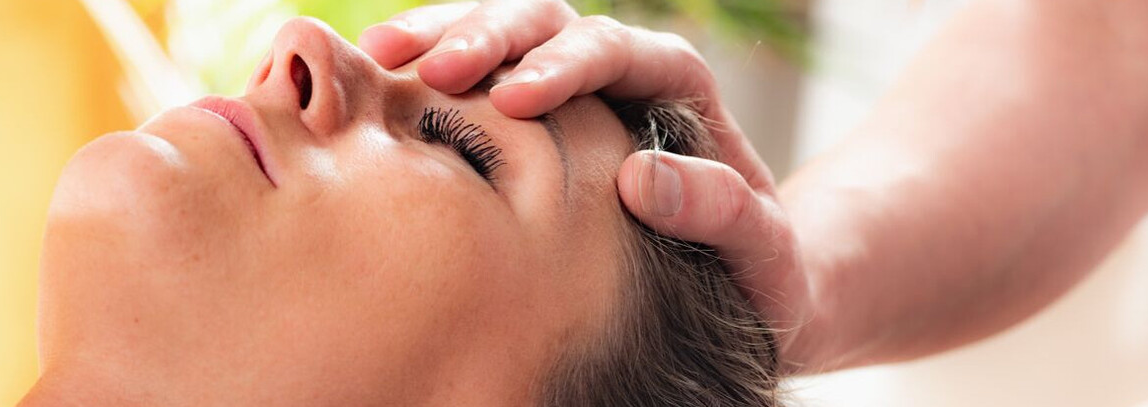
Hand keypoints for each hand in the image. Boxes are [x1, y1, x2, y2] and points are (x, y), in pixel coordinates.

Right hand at [360, 0, 816, 369]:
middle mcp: (622, 73)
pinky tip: (386, 74)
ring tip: (384, 53)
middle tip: (432, 68)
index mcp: (678, 86)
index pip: (617, 52)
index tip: (514, 99)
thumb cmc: (763, 269)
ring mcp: (573, 89)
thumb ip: (719, 209)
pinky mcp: (533, 119)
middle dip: (490, 36)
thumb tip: (641, 178)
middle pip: (552, 23)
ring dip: (446, 37)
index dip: (564, 67)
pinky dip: (435, 69)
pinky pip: (482, 76)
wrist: (749, 281)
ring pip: (507, 34)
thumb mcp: (763, 249)